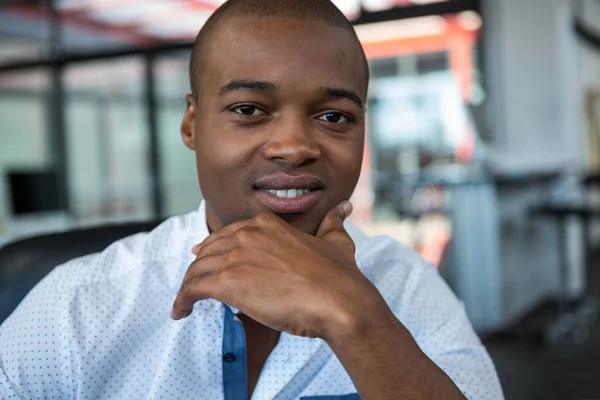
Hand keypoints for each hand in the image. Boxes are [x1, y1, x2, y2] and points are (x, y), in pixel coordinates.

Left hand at [171, 201, 386, 340]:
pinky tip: (180, 312)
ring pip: (197, 270)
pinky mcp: (227, 282)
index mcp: (267, 224)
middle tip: (193, 284)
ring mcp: (235, 257)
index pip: (229, 234)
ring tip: (184, 303)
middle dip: (199, 269)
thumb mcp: (336, 241)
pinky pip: (192, 289)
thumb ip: (333, 223)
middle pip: (209, 252)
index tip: (205, 257)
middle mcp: (247, 235)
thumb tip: (342, 207)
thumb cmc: (338, 275)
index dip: (214, 247)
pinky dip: (182, 301)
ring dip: (187, 287)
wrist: (338, 299)